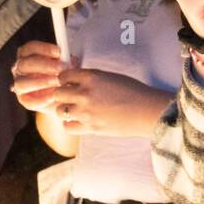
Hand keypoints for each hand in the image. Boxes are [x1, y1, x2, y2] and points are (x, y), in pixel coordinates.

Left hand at [9, 41, 170, 137]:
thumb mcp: (110, 77)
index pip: (63, 75)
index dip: (64, 79)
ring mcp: (86, 112)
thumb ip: (91, 78)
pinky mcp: (90, 128)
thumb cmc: (133, 91)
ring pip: (59, 110)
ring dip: (64, 109)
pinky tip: (78, 121)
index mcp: (91, 77)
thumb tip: (75, 80)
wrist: (147, 111)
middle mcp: (85, 93)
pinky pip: (67, 126)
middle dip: (61, 94)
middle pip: (57, 93)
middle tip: (69, 96)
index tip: (67, 82)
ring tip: (74, 109)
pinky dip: (69, 123)